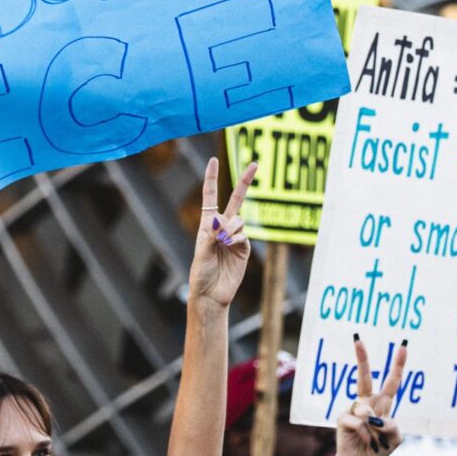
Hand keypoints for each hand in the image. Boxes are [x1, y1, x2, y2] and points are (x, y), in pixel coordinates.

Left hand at [187, 158, 254, 306]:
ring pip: (239, 220)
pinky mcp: (244, 249)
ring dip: (231, 228)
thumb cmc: (201, 274)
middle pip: (235, 199)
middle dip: (245, 181)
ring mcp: (235, 238)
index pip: (210, 197)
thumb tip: (221, 220)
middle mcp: (222, 228)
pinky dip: (237, 239)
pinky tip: (230, 247)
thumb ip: (211, 235)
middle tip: (255, 164)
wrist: (211, 295)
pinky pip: (245, 235)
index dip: (212, 178)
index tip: (214, 160)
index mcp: (206, 225)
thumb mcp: (202, 252)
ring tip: (222, 243)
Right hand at [332, 335, 404, 455]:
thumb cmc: (379, 449)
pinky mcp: (342, 419)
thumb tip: (376, 418)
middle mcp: (367, 403)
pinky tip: (367, 441)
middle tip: (357, 339)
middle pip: (364, 377)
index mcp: (383, 403)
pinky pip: (358, 422)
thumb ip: (393, 427)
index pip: (392, 381)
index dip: (398, 364)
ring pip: (365, 409)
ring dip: (374, 428)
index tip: (402, 346)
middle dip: (361, 358)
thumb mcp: (395, 440)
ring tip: (375, 440)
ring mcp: (354, 410)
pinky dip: (366, 434)